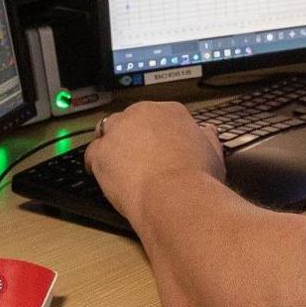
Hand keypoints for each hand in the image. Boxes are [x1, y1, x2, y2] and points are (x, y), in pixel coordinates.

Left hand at [84, 102, 224, 220]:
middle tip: (140, 161)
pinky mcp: (101, 150)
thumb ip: (206, 138)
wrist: (175, 195)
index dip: (157, 134)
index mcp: (172, 112)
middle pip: (131, 120)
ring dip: (113, 147)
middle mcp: (144, 113)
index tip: (158, 149)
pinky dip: (97, 165)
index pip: (158, 116)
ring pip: (108, 131)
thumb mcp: (213, 153)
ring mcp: (120, 129)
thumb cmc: (197, 177)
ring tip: (121, 170)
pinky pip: (92, 154)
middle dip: (133, 137)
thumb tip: (207, 132)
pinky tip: (107, 179)